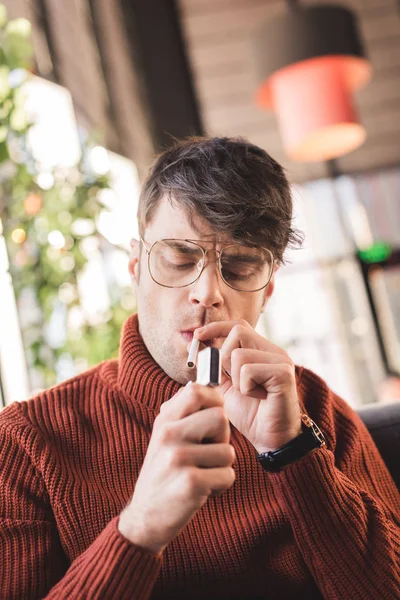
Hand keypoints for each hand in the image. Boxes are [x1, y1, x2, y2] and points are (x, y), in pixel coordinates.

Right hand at [118, 383, 235, 554]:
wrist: (146, 517)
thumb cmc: (164, 472)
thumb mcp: (165, 437)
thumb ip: (184, 413)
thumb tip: (210, 387)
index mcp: (164, 421)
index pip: (196, 391)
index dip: (214, 400)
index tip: (213, 416)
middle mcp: (169, 435)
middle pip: (220, 418)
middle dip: (223, 437)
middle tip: (208, 453)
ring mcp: (178, 458)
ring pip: (228, 451)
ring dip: (222, 466)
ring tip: (202, 474)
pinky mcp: (191, 483)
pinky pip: (228, 475)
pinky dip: (221, 486)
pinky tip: (203, 490)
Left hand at [194, 320, 301, 453]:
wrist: (270, 440)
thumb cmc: (250, 414)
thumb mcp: (225, 387)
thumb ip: (214, 366)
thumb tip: (196, 343)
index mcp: (262, 351)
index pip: (238, 326)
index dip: (216, 328)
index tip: (197, 336)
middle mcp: (274, 351)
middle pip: (238, 332)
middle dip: (223, 357)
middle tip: (231, 381)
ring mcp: (281, 360)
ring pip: (240, 354)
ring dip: (235, 378)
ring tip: (249, 393)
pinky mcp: (284, 373)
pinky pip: (249, 370)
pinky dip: (246, 387)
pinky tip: (258, 398)